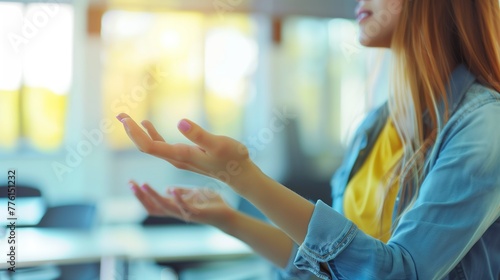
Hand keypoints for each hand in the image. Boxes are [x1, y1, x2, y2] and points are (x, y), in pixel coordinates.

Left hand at [116, 113, 258, 189]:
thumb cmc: (233, 159)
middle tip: (119, 114)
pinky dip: (151, 134)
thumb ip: (200, 135)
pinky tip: (147, 124)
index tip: (124, 119)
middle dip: (131, 131)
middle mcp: (176, 159)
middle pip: (146, 146)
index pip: (150, 146)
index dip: (135, 133)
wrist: (240, 175)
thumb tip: (180, 122)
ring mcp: (179, 158)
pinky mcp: (185, 155)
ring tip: (125, 118)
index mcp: (181, 155)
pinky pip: (161, 145)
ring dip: (137, 132)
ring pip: (151, 146)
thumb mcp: (219, 144)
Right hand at [130, 181, 234, 227]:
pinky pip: (184, 207)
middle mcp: (176, 211)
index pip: (152, 203)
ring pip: (164, 207)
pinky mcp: (197, 213)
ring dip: (153, 196)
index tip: (130, 182)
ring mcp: (185, 213)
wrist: (226, 214)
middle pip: (152, 207)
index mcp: (174, 206)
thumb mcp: (193, 194)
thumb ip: (181, 192)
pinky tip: (170, 189)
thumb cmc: (210, 204)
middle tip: (130, 183)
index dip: (140, 195)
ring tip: (143, 184)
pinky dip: (177, 198)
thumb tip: (167, 189)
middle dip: (140, 196)